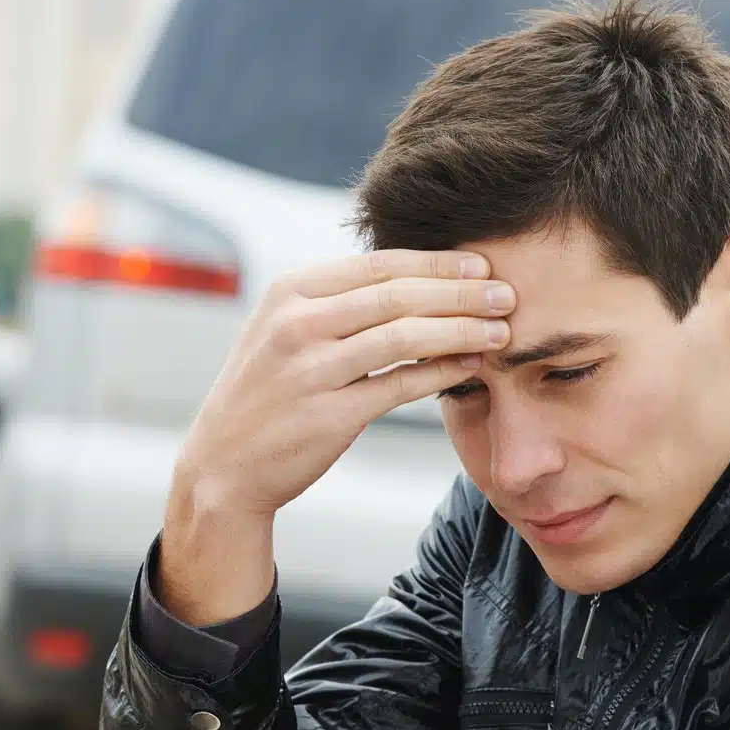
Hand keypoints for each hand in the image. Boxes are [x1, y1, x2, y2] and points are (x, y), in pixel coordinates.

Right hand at [157, 249, 513, 624]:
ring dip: (462, 329)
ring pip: (406, 335)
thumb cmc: (264, 397)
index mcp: (289, 293)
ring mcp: (311, 370)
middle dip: (461, 291)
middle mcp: (296, 324)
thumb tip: (411, 278)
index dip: (437, 262)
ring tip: (501, 329)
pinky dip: (441, 372)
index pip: (378, 264)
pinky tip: (470, 366)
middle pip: (398, 294)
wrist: (222, 466)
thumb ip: (334, 304)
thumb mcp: (280, 332)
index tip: (480, 265)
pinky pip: (401, 384)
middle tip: (507, 292)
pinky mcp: (330, 415)